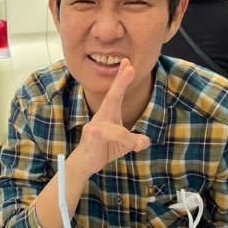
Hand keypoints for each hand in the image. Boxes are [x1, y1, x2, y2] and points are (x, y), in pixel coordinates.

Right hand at [70, 58, 149, 177]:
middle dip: (121, 83)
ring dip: (126, 137)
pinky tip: (95, 131)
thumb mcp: (124, 145)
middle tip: (129, 67)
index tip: (128, 63)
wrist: (84, 163)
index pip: (116, 94)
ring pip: (116, 129)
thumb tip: (142, 142)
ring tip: (133, 146)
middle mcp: (101, 118)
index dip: (122, 79)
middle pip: (111, 98)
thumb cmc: (103, 149)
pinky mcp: (90, 140)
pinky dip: (98, 135)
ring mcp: (94, 128)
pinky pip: (98, 137)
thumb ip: (136, 141)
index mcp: (109, 115)